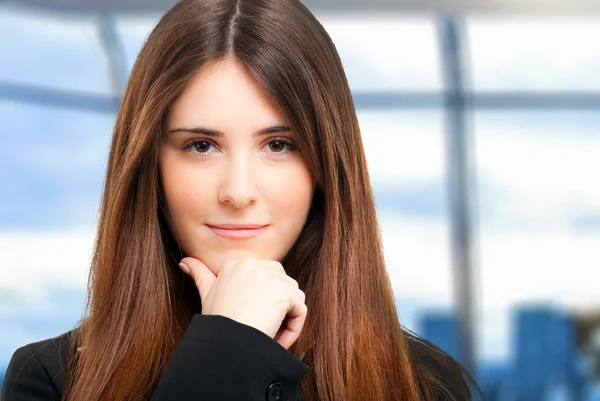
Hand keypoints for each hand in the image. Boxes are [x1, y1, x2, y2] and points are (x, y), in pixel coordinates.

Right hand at [179, 257, 306, 349]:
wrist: (225, 344)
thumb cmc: (216, 324)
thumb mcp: (206, 296)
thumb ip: (200, 275)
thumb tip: (184, 262)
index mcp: (237, 263)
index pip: (267, 276)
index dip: (264, 301)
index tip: (252, 320)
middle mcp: (253, 264)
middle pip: (283, 284)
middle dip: (279, 308)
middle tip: (264, 328)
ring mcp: (269, 276)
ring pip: (294, 297)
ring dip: (286, 320)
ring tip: (269, 335)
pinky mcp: (283, 292)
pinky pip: (300, 310)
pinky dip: (294, 328)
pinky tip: (277, 339)